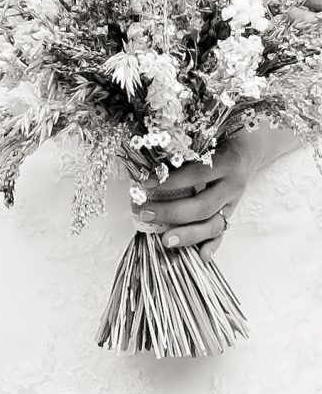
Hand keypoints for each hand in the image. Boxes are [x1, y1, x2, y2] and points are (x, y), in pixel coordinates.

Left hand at [137, 126, 297, 262]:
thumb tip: (148, 157)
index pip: (196, 175)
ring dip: (188, 235)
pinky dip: (212, 245)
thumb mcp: (207, 137)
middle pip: (203, 206)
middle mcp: (232, 185)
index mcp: (226, 162)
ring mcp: (233, 202)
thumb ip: (185, 148)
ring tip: (165, 241)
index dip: (170, 182)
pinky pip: (222, 233)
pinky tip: (202, 256)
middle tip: (145, 213)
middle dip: (172, 213)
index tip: (144, 185)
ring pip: (213, 224)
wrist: (250, 147)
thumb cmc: (220, 139)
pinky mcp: (231, 213)